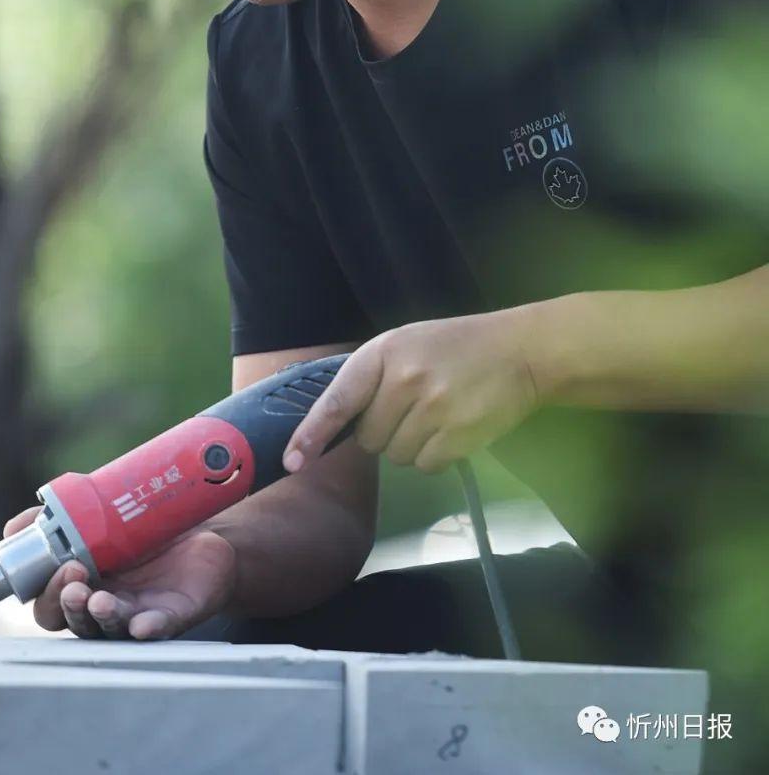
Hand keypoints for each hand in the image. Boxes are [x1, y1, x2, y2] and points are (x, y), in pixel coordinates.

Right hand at [1, 508, 236, 640]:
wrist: (204, 532)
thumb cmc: (146, 531)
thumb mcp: (101, 517)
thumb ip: (57, 519)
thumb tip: (11, 531)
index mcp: (82, 583)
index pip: (50, 604)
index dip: (46, 593)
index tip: (55, 566)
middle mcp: (104, 605)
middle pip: (75, 622)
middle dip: (69, 605)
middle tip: (75, 581)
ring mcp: (137, 614)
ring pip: (111, 628)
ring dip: (102, 616)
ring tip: (100, 599)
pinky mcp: (171, 616)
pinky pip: (158, 628)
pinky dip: (149, 628)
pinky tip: (142, 624)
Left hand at [282, 307, 543, 474]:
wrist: (519, 351)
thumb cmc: (454, 346)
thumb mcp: (405, 345)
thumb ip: (370, 378)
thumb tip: (336, 425)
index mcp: (383, 353)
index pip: (337, 401)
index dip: (311, 434)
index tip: (292, 460)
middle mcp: (404, 380)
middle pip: (368, 438)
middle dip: (383, 431)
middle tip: (411, 408)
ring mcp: (432, 408)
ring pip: (395, 456)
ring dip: (409, 445)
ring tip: (436, 414)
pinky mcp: (459, 436)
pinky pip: (425, 466)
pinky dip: (434, 456)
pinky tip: (452, 429)